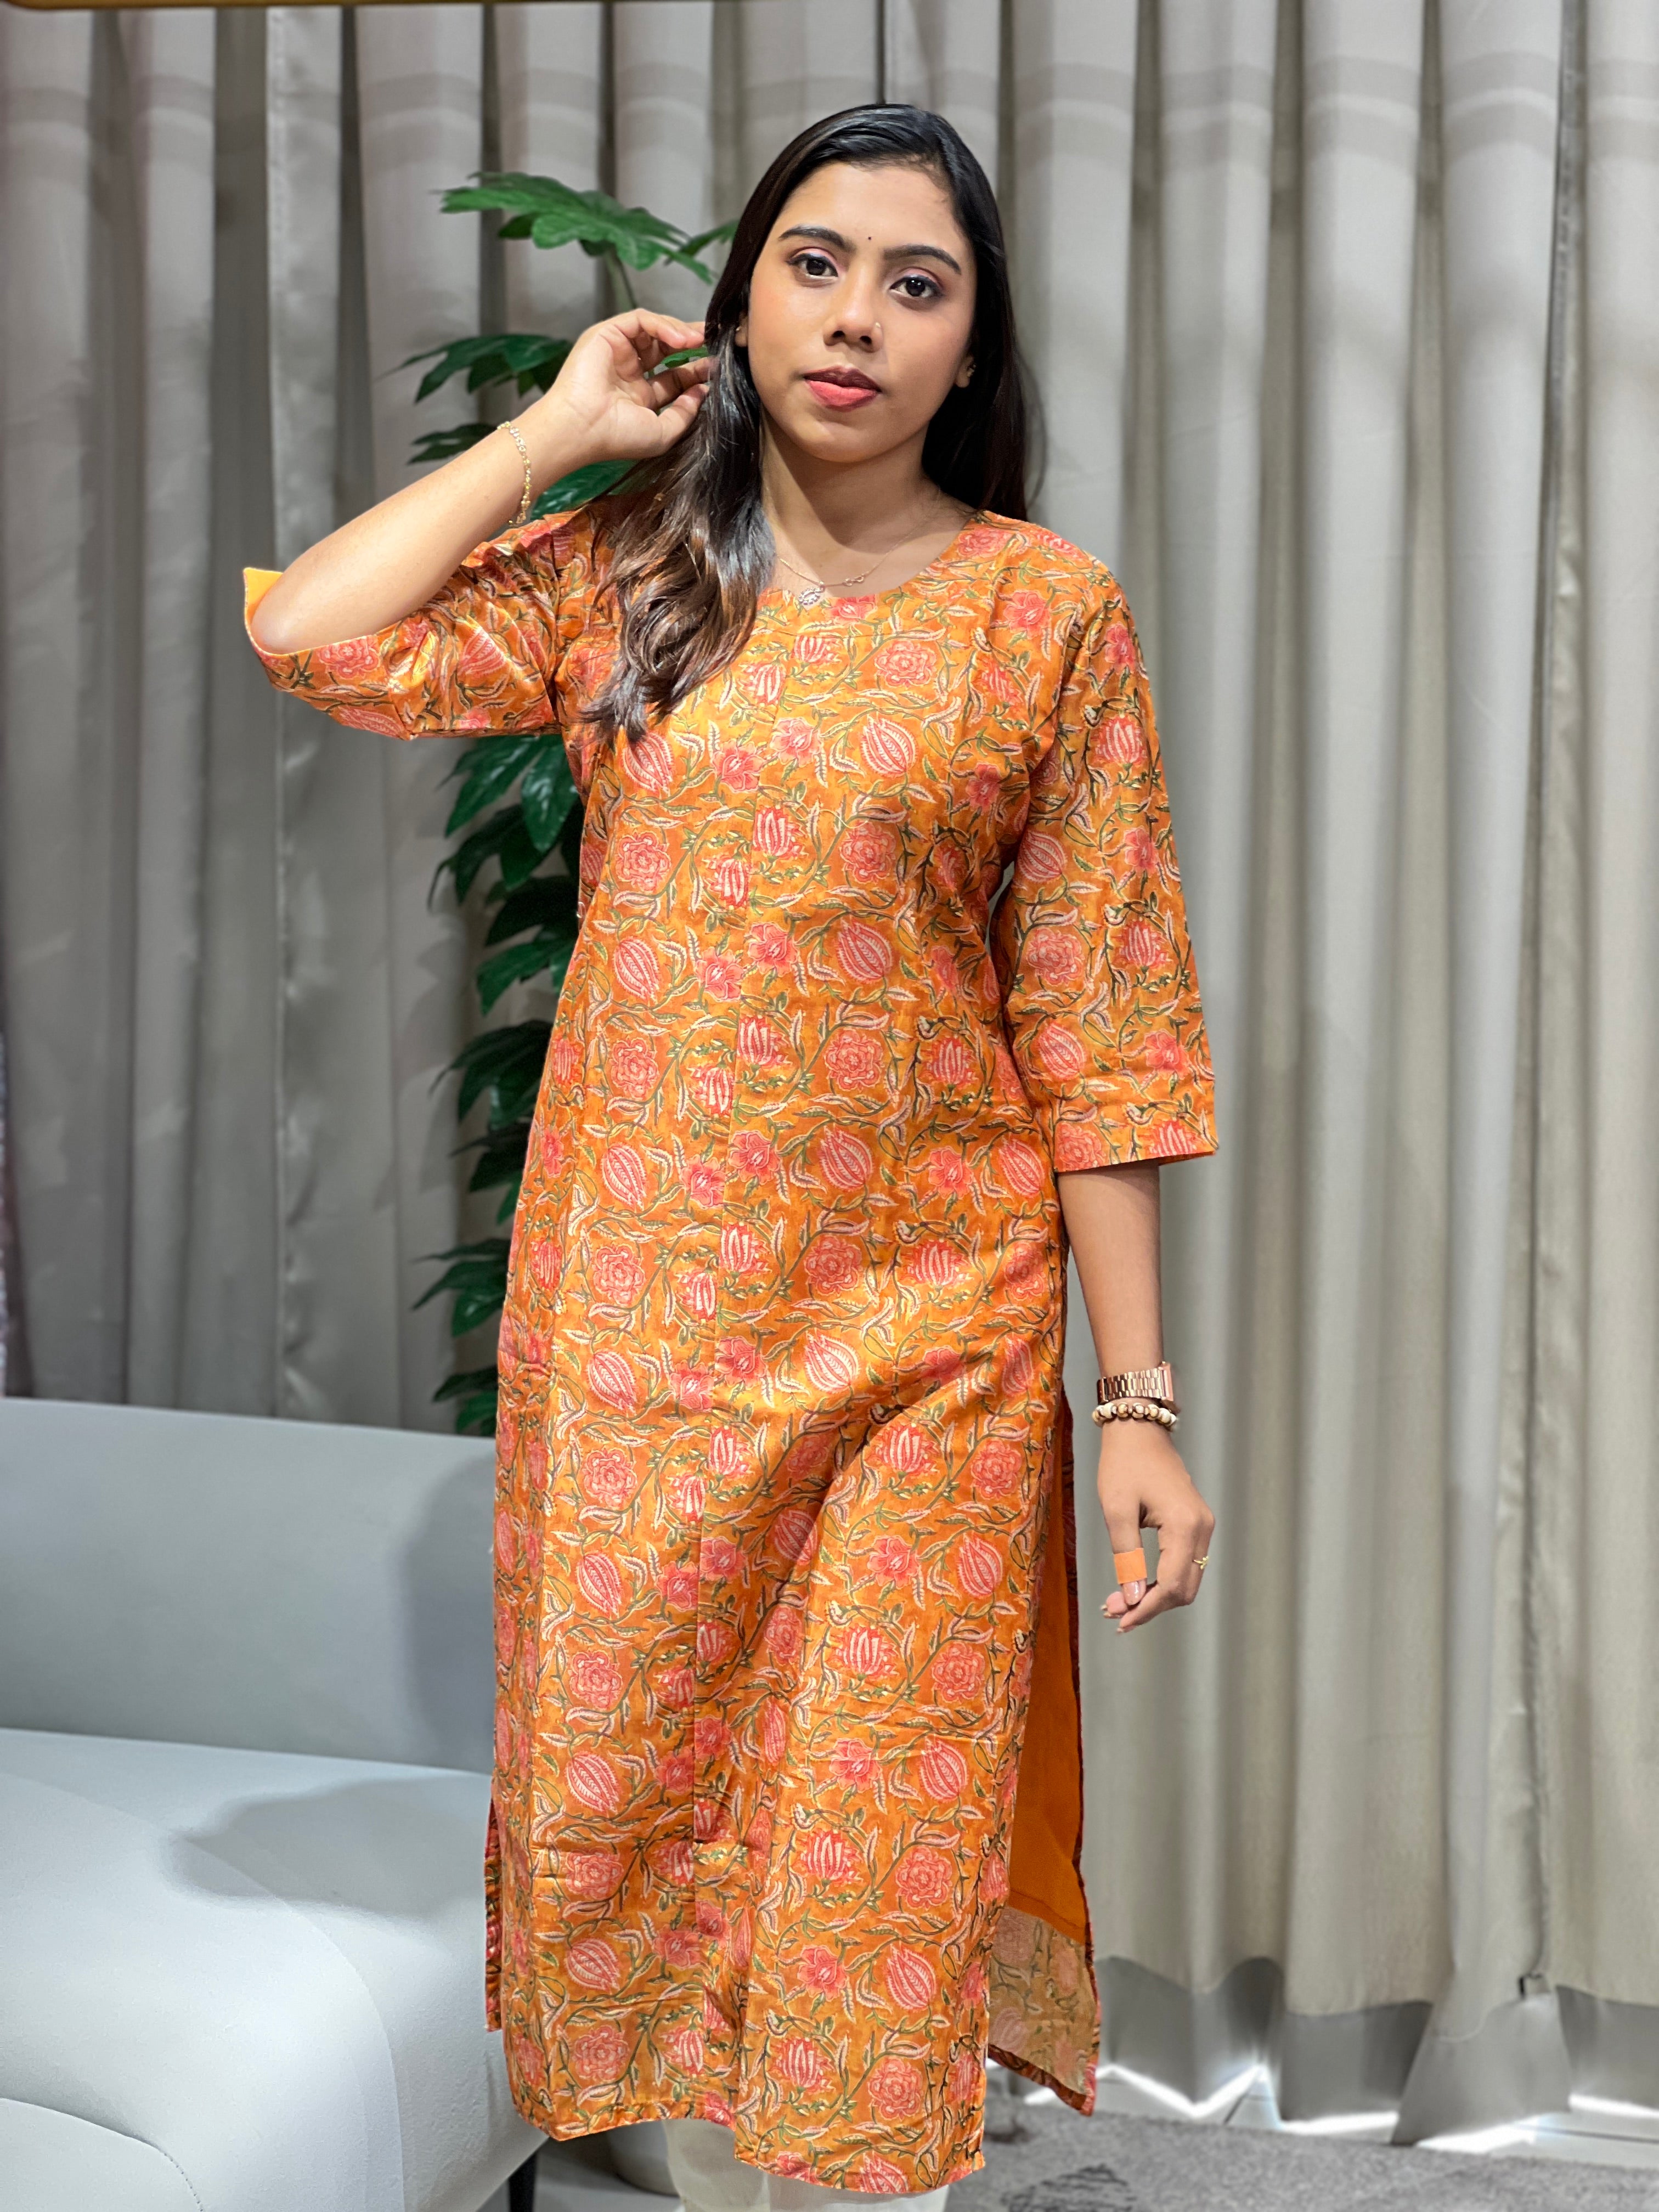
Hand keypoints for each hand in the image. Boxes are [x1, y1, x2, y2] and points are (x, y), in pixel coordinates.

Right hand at [520, 309, 709, 477]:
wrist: (582, 427)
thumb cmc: (618, 437)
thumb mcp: (663, 432)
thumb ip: (685, 413)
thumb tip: (702, 392)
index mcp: (640, 396)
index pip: (674, 377)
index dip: (696, 371)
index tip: (717, 369)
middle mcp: (629, 372)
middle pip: (667, 349)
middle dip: (692, 344)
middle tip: (714, 343)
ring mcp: (617, 351)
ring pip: (655, 330)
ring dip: (680, 332)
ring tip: (699, 340)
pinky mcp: (607, 334)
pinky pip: (641, 320)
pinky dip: (662, 325)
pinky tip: (680, 339)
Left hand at [1096, 1420, 1213, 1632]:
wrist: (1138, 1430)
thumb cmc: (1123, 1464)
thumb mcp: (1116, 1511)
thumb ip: (1126, 1557)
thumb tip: (1132, 1599)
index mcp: (1184, 1525)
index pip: (1170, 1585)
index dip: (1145, 1609)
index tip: (1118, 1621)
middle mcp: (1201, 1528)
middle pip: (1183, 1589)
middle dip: (1149, 1606)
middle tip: (1113, 1611)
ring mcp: (1202, 1526)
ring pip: (1186, 1580)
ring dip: (1155, 1596)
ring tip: (1119, 1602)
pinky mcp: (1196, 1524)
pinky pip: (1185, 1563)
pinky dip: (1162, 1579)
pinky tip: (1136, 1584)